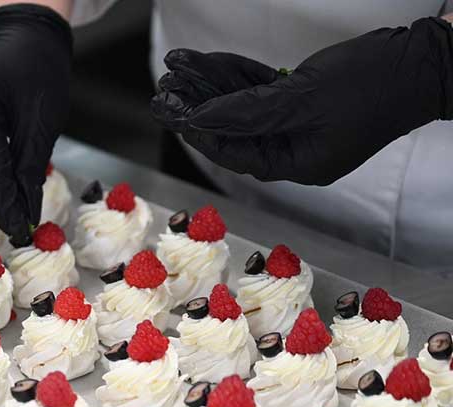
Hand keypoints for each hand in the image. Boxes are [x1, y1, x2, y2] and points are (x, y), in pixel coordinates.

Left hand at [152, 17, 452, 184]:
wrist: (423, 60)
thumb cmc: (372, 85)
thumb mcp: (301, 100)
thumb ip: (250, 113)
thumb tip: (206, 120)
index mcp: (298, 164)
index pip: (236, 152)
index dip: (201, 132)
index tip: (173, 115)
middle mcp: (296, 148)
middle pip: (234, 129)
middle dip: (198, 106)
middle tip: (164, 92)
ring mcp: (301, 124)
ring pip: (243, 106)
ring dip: (210, 86)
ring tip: (176, 68)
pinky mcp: (305, 100)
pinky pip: (261, 90)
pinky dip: (235, 76)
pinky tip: (206, 63)